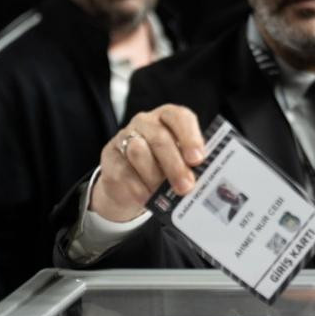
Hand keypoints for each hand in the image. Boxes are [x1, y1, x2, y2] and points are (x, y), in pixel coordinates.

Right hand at [90, 105, 207, 222]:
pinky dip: (138, 188)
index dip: (190, 137)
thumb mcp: (180, 162)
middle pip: (159, 138)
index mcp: (168, 118)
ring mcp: (124, 137)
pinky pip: (123, 172)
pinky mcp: (109, 156)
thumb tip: (205, 178)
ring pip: (138, 152)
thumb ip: (190, 164)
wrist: (131, 185)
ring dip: (155, 177)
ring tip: (166, 194)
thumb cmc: (164, 169)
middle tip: (186, 186)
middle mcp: (145, 123)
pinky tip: (148, 198)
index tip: (198, 159)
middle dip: (175, 165)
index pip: (179, 117)